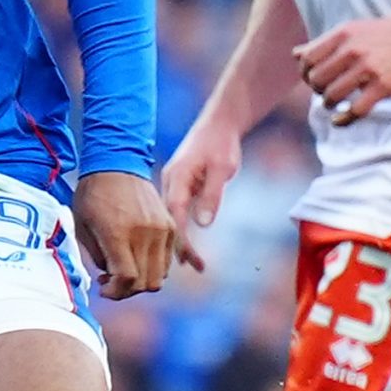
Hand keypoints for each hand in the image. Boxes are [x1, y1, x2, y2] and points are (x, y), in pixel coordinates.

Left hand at [71, 169, 176, 299]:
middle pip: (147, 283)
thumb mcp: (83, 226)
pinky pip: (167, 260)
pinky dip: (154, 267)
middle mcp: (145, 233)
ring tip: (125, 269)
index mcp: (119, 233)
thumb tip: (110, 277)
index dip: (115, 292)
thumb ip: (98, 257)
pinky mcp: (170, 226)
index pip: (127, 280)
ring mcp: (161, 230)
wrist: (117, 162)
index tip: (103, 288)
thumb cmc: (93, 193)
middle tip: (112, 281)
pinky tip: (137, 257)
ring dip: (142, 281)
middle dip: (127, 290)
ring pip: (160, 276)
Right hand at [159, 115, 243, 272]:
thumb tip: (203, 224)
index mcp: (177, 178)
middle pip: (169, 221)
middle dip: (179, 246)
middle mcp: (171, 183)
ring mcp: (174, 184)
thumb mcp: (221, 169)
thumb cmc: (221, 143)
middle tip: (195, 268)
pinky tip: (190, 242)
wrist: (219, 123)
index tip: (189, 259)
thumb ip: (212, 195)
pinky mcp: (181, 185)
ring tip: (194, 264)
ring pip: (172, 218)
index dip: (181, 239)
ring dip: (181, 239)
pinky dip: (183, 228)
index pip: (175, 215)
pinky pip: (178, 212)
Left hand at [296, 8, 390, 124]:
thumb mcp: (353, 29)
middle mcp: (352, 50)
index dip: (306, 74)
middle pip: (316, 80)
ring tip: (337, 103)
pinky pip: (355, 110)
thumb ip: (324, 43)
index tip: (315, 79)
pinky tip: (342, 120)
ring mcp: (367, 69)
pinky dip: (344, 119)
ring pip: (332, 96)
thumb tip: (295, 54)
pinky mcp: (383, 86)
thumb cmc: (388, 33)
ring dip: (330, 104)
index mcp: (342, 35)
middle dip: (318, 90)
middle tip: (328, 92)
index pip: (307, 60)